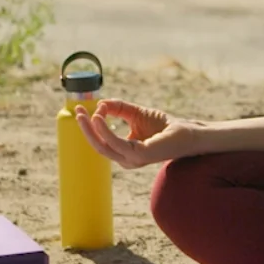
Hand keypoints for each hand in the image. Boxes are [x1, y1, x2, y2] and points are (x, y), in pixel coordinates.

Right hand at [74, 99, 199, 168]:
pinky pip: (116, 143)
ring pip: (103, 146)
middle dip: (85, 129)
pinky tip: (98, 118)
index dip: (88, 126)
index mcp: (124, 152)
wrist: (187, 132)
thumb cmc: (163, 125)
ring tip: (85, 114)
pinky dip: (105, 131)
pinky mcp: (141, 155)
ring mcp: (133, 159)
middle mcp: (126, 159)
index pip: (100, 142)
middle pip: (98, 145)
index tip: (80, 109)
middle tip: (77, 111)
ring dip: (91, 129)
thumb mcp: (135, 113)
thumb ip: (117, 108)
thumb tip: (99, 104)